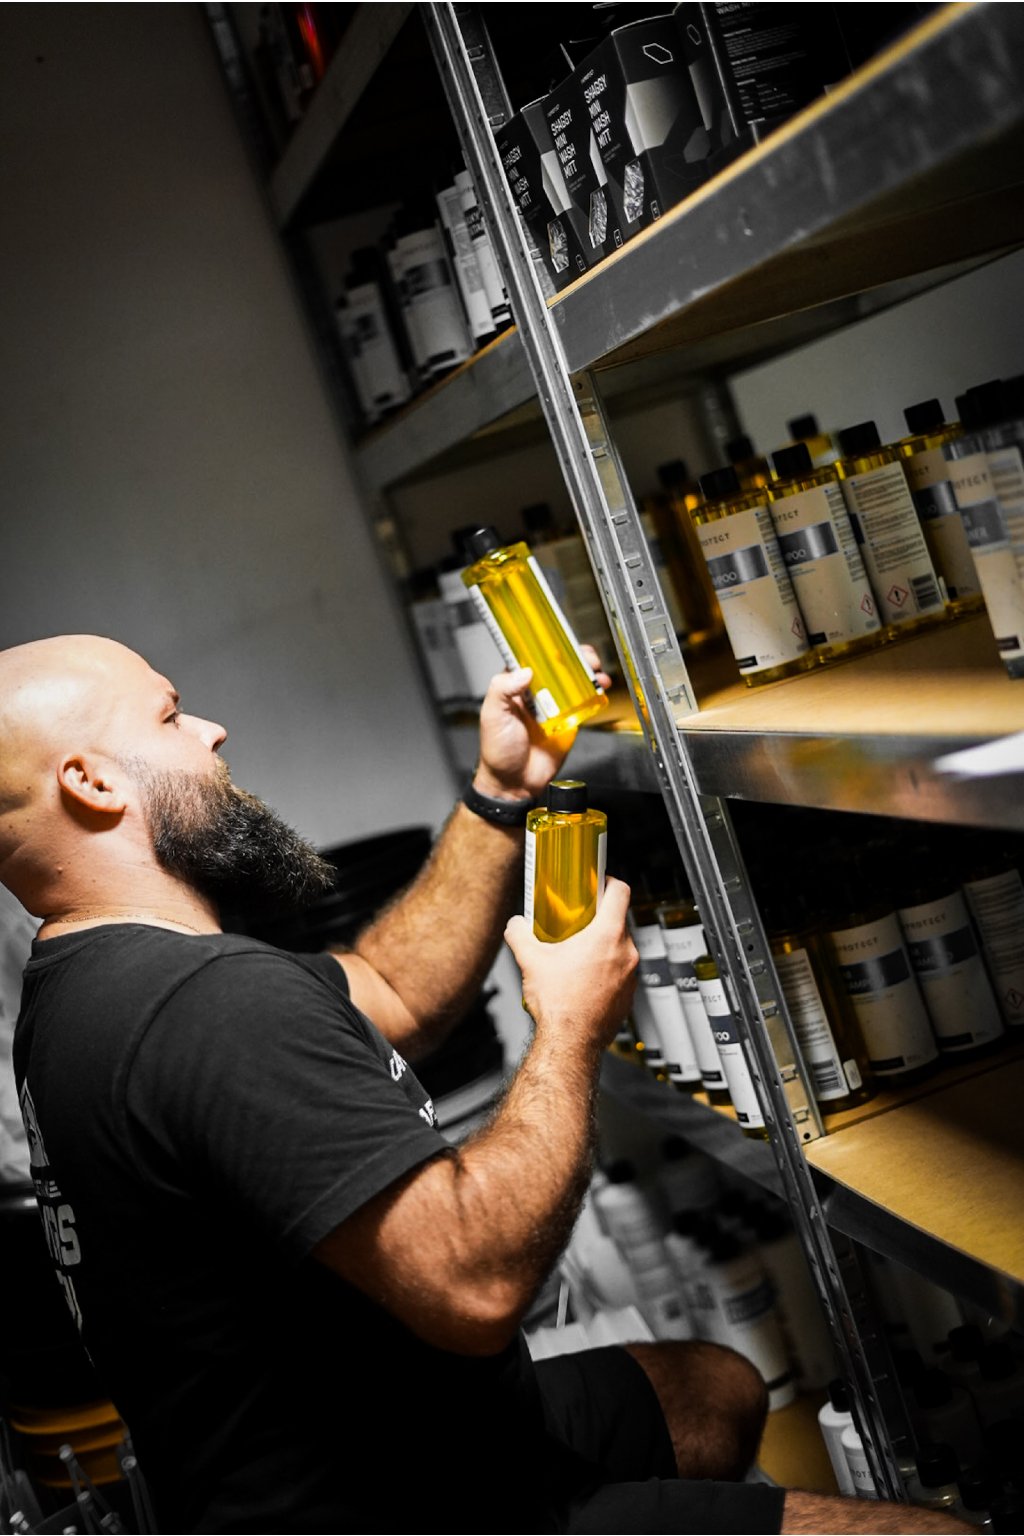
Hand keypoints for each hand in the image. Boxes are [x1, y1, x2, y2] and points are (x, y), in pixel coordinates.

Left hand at [474, 647, 612, 801]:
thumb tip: (524, 671)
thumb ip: (502, 689)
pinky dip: (595, 692)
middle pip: (558, 665)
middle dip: (574, 656)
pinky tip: (601, 688)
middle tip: (585, 656)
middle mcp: (536, 691)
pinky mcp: (569, 719)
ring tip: (596, 671)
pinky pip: (584, 701)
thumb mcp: (493, 715)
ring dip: (588, 671)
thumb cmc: (497, 750)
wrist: (515, 782)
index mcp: (514, 685)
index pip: (531, 657)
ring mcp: (554, 704)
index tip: (559, 639)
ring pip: (574, 680)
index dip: (546, 646)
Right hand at [504, 876, 636, 1052]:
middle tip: (578, 926)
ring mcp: (630, 976)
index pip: (620, 892)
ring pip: (620, 949)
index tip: (599, 885)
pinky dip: (606, 972)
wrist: (569, 1042)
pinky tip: (585, 981)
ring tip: (578, 957)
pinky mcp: (628, 996)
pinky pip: (620, 974)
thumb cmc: (559, 1004)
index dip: (609, 883)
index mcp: (606, 936)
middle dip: (598, 922)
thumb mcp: (531, 961)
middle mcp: (625, 953)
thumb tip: (515, 925)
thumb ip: (520, 934)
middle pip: (618, 922)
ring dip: (602, 949)